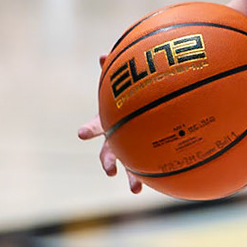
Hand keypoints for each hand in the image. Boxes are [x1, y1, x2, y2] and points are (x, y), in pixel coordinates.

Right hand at [78, 54, 142, 193]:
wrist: (144, 105)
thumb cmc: (131, 91)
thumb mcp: (122, 81)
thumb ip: (113, 71)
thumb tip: (102, 55)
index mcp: (109, 121)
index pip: (96, 126)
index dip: (89, 130)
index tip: (82, 134)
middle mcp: (116, 138)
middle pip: (108, 152)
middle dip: (108, 161)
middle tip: (110, 171)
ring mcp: (130, 148)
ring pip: (129, 166)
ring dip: (131, 178)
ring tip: (136, 190)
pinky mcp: (145, 154)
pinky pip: (150, 166)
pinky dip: (154, 175)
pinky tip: (165, 183)